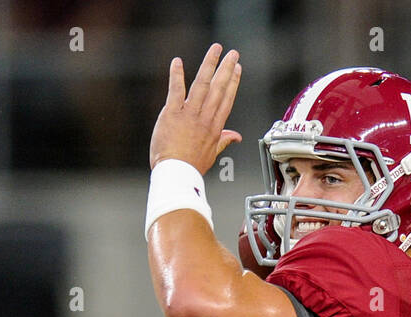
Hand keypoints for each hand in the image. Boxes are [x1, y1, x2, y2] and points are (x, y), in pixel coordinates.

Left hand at [150, 43, 242, 172]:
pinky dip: (176, 75)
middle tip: (233, 53)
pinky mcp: (172, 113)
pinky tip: (177, 61)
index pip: (226, 99)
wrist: (176, 172)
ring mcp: (189, 114)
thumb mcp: (212, 154)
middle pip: (219, 88)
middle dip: (226, 68)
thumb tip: (236, 136)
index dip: (233, 82)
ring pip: (202, 84)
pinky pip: (176, 90)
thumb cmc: (191, 166)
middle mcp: (204, 118)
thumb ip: (224, 140)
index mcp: (214, 127)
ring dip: (209, 64)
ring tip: (216, 49)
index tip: (237, 68)